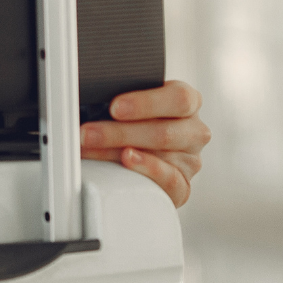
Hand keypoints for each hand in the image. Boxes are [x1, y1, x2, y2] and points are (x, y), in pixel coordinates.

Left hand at [80, 80, 208, 207]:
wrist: (138, 148)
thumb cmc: (134, 120)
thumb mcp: (132, 103)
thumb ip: (122, 98)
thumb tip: (90, 96)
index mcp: (187, 101)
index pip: (179, 98)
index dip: (146, 103)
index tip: (114, 106)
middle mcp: (194, 130)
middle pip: (164, 131)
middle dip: (119, 132)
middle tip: (87, 132)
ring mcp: (191, 160)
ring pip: (160, 154)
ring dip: (117, 150)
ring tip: (89, 147)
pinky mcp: (183, 186)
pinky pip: (168, 180)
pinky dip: (144, 169)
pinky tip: (126, 161)